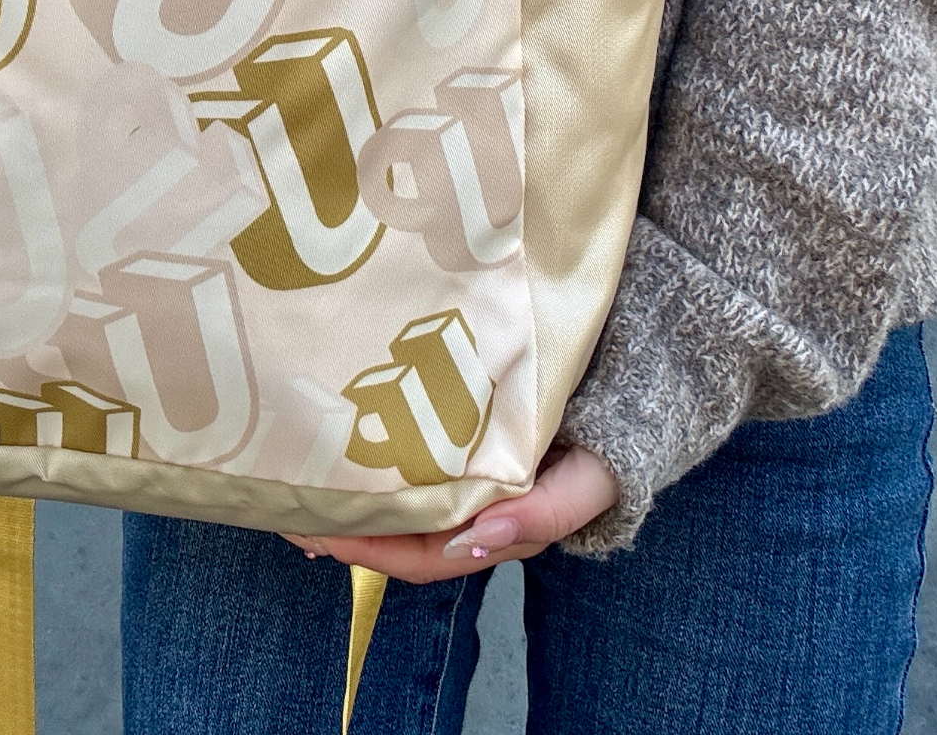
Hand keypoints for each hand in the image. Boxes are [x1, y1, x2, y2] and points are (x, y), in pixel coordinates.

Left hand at [282, 446, 619, 585]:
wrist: (643, 380)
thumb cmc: (612, 437)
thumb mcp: (588, 481)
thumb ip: (544, 512)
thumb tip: (477, 539)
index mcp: (501, 526)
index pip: (423, 557)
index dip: (371, 551)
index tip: (321, 534)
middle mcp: (481, 507)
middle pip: (403, 535)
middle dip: (348, 531)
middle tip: (293, 509)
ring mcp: (474, 472)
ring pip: (407, 499)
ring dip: (358, 497)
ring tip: (306, 482)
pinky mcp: (471, 433)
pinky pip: (420, 457)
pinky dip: (383, 458)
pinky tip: (352, 440)